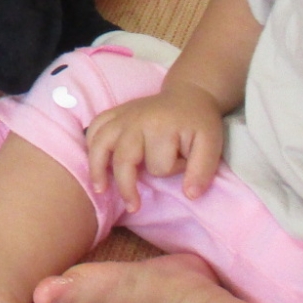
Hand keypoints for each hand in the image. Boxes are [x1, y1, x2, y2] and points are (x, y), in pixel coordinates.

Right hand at [83, 81, 224, 211]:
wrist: (189, 95)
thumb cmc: (199, 122)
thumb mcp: (211, 144)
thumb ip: (203, 170)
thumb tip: (190, 195)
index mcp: (160, 128)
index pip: (158, 166)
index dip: (171, 171)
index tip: (183, 163)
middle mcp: (136, 120)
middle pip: (123, 159)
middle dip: (127, 186)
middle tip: (134, 207)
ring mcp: (123, 115)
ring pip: (100, 143)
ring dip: (97, 168)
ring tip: (100, 190)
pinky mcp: (116, 112)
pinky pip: (95, 127)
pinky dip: (90, 144)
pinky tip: (94, 160)